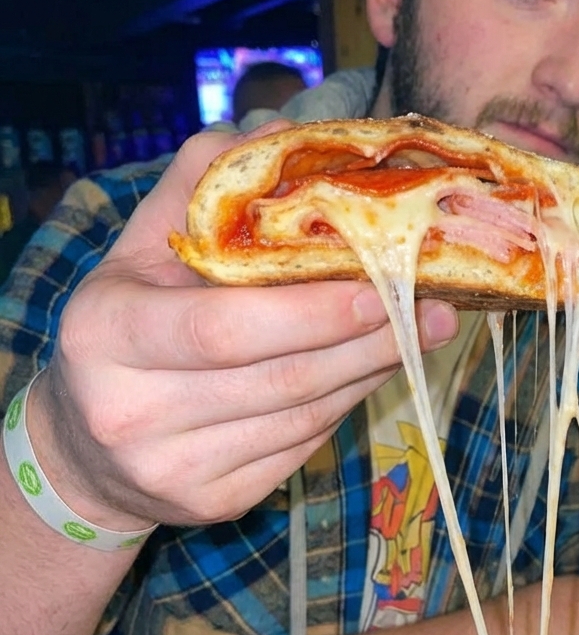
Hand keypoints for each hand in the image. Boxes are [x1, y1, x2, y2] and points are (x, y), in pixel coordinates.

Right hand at [29, 123, 458, 530]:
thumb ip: (201, 187)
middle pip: (283, 378)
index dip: (314, 312)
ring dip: (370, 373)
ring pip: (304, 417)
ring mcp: (176, 469)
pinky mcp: (215, 503)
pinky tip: (369, 374)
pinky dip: (343, 407)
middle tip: (435, 309)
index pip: (227, 328)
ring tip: (418, 335)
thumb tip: (282, 132)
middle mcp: (134, 412)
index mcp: (107, 335)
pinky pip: (302, 449)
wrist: (87, 448)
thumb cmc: (124, 332)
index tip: (383, 286)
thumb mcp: (140, 252)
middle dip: (369, 342)